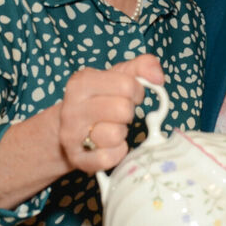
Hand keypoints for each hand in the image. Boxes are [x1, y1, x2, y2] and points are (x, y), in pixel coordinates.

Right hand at [58, 54, 164, 173]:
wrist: (67, 128)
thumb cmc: (98, 99)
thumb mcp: (116, 76)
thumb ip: (141, 66)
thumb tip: (158, 77)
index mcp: (81, 82)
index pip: (127, 85)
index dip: (136, 91)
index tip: (130, 95)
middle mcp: (72, 108)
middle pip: (123, 110)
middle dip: (128, 112)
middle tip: (119, 113)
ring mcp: (71, 134)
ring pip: (115, 135)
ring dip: (121, 133)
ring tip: (111, 128)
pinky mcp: (77, 158)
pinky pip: (110, 158)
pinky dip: (116, 152)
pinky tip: (108, 145)